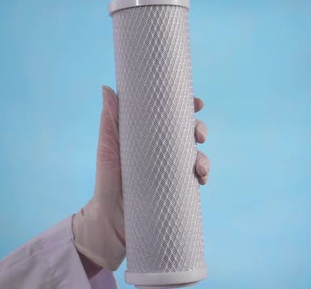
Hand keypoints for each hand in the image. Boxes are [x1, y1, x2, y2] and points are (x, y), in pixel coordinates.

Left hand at [72, 86, 210, 276]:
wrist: (110, 222)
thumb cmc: (106, 182)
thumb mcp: (108, 150)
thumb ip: (109, 122)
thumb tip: (107, 88)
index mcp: (148, 137)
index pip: (169, 117)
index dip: (186, 107)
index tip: (197, 103)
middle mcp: (162, 152)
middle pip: (187, 134)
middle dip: (199, 130)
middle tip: (199, 135)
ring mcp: (171, 171)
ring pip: (196, 156)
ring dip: (203, 157)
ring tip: (199, 166)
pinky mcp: (177, 189)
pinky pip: (197, 179)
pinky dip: (203, 176)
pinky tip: (201, 179)